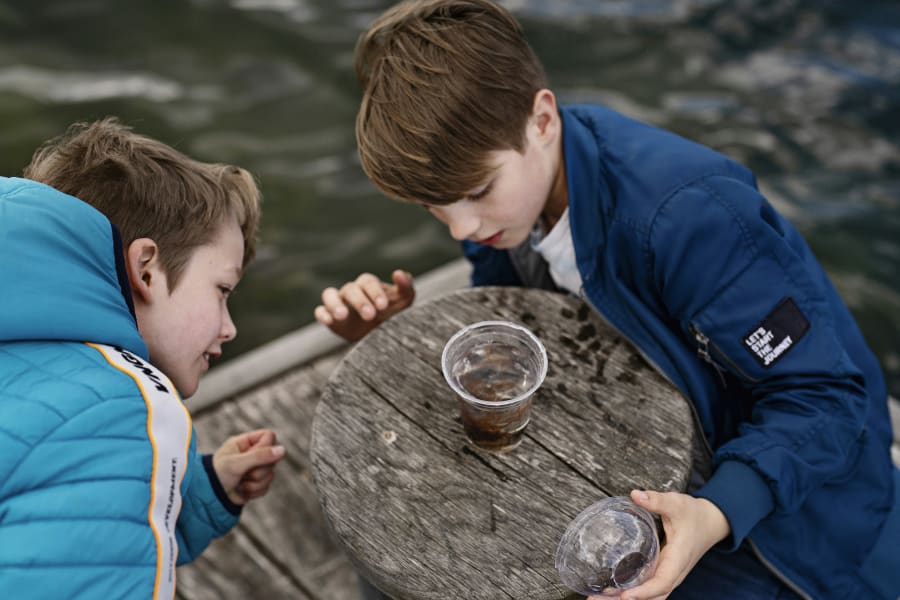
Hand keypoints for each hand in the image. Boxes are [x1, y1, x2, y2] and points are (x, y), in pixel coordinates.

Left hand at [212, 429, 284, 505]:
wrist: (208, 498)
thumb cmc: (217, 475)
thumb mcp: (237, 463)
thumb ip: (259, 456)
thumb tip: (282, 450)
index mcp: (245, 443)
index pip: (269, 437)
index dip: (266, 447)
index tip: (253, 457)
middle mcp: (252, 454)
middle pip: (273, 458)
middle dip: (258, 470)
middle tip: (243, 473)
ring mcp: (255, 469)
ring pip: (271, 475)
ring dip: (255, 483)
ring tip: (239, 483)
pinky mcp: (256, 484)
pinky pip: (266, 487)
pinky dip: (254, 491)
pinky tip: (242, 490)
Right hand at [314, 270, 414, 341]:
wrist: (382, 336)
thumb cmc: (394, 315)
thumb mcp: (404, 302)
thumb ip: (405, 287)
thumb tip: (398, 273)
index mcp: (368, 284)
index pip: (368, 282)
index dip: (375, 292)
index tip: (383, 306)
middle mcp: (351, 291)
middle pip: (350, 289)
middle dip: (360, 302)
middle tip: (370, 316)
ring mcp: (338, 303)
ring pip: (329, 295)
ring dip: (334, 303)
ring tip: (342, 315)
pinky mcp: (330, 318)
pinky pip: (320, 311)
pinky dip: (322, 314)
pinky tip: (328, 321)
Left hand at [588, 490, 729, 599]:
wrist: (710, 523)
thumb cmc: (693, 514)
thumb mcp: (677, 504)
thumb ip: (657, 500)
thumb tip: (635, 495)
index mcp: (678, 559)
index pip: (663, 582)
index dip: (645, 591)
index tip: (625, 595)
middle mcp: (674, 572)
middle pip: (652, 596)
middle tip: (595, 598)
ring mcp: (668, 575)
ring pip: (649, 596)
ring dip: (625, 599)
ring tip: (596, 597)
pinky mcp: (663, 572)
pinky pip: (648, 589)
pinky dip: (631, 593)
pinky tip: (610, 591)